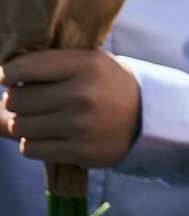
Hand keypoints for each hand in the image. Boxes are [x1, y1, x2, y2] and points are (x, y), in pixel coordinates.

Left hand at [0, 49, 141, 166]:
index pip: (21, 67)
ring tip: (41, 118)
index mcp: (85, 64)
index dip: (8, 74)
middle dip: (16, 100)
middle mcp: (82, 94)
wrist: (148, 119)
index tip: (12, 78)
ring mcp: (80, 125)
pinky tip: (50, 135)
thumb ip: (46, 68)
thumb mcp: (87, 64)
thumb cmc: (107, 86)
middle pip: (15, 99)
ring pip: (18, 126)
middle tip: (32, 100)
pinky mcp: (78, 151)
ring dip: (23, 123)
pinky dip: (33, 143)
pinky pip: (29, 149)